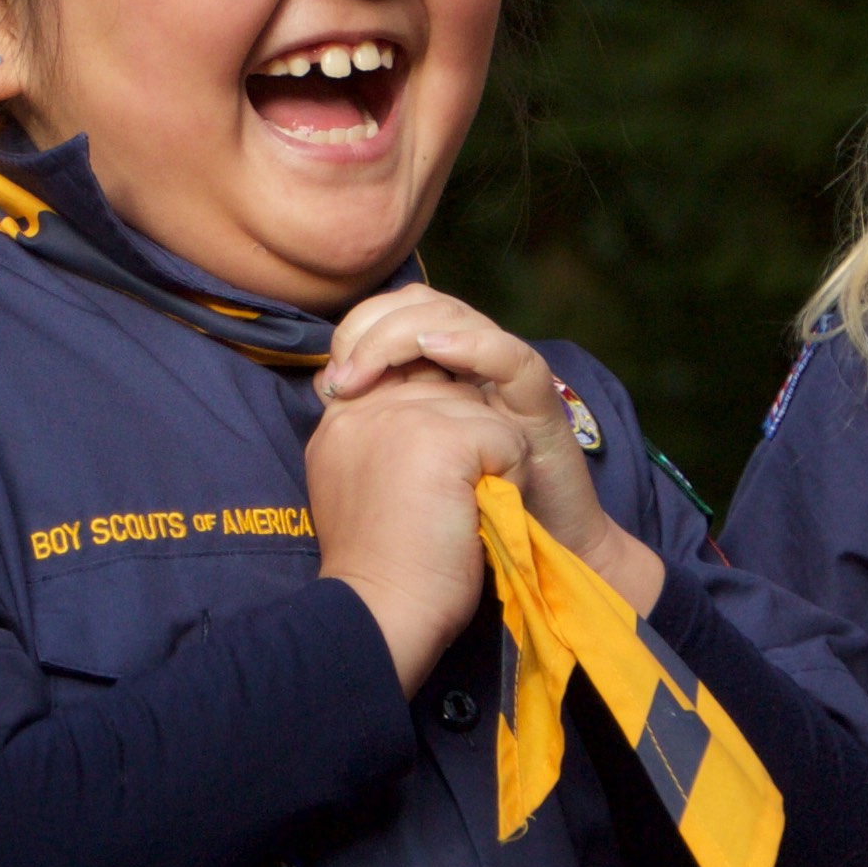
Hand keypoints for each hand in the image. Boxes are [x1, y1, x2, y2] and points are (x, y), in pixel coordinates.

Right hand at [304, 371, 524, 691]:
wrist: (382, 612)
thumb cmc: (381, 569)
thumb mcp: (357, 488)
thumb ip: (378, 441)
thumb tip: (426, 421)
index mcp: (339, 421)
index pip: (399, 374)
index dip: (434, 418)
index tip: (431, 474)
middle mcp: (363, 407)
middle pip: (445, 387)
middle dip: (464, 437)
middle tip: (447, 500)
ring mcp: (401, 416)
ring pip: (479, 409)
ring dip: (488, 458)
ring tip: (464, 508)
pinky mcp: (443, 437)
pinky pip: (505, 437)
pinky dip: (509, 479)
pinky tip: (483, 513)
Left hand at [322, 288, 658, 611]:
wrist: (524, 563)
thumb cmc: (455, 520)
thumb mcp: (401, 462)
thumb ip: (375, 417)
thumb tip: (327, 384)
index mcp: (439, 373)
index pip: (396, 313)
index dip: (358, 330)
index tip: (332, 375)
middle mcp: (473, 364)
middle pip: (424, 303)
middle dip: (375, 327)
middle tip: (346, 373)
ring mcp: (507, 379)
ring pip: (460, 317)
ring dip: (408, 333)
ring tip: (373, 362)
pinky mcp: (540, 402)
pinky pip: (510, 357)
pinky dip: (471, 347)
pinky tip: (435, 353)